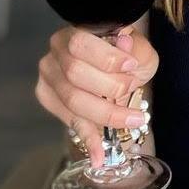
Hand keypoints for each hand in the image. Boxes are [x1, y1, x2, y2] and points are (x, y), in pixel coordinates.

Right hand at [35, 25, 159, 166]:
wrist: (118, 69)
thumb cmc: (127, 55)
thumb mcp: (138, 49)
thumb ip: (134, 47)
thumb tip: (123, 45)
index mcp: (77, 31)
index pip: (81, 43)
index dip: (106, 58)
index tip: (131, 66)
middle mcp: (56, 51)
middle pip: (75, 74)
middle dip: (109, 86)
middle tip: (131, 90)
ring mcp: (49, 75)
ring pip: (72, 100)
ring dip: (106, 114)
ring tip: (133, 119)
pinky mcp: (49, 98)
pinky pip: (70, 122)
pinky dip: (88, 139)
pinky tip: (99, 156)